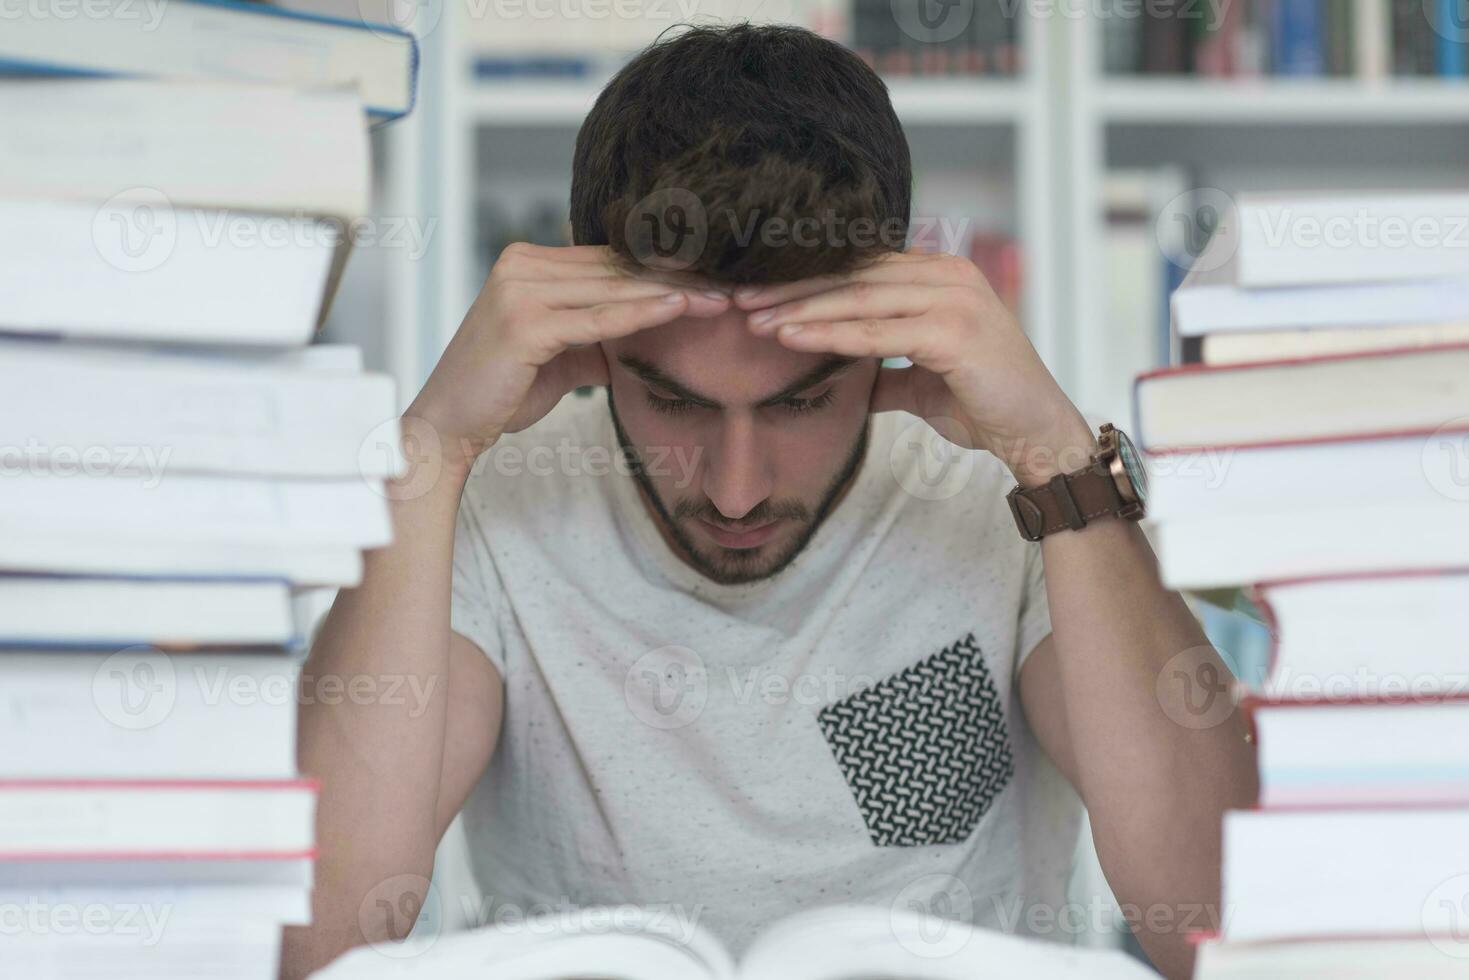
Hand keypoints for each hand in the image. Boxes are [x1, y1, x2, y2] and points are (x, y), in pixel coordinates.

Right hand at [406, 243, 731, 478]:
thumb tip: (647, 332)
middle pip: (616, 268)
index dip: (663, 270)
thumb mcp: (562, 354)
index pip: (610, 261)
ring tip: (720, 300)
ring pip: (613, 288)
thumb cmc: (504, 392)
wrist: (450, 425)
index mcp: (527, 263)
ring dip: (672, 293)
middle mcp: (520, 265)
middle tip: (732, 286)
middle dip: (677, 278)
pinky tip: (679, 310)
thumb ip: (599, 335)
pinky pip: (598, 318)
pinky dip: (641, 314)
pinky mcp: (524, 322)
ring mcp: (520, 290)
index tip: (713, 281)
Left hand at [733, 251, 1096, 487]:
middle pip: (853, 277)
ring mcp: (953, 298)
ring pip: (859, 299)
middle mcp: (947, 274)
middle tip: (738, 300)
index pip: (860, 270)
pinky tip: (792, 338)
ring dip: (801, 309)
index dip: (807, 282)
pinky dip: (831, 334)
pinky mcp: (954, 330)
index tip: (758, 295)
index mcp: (939, 275)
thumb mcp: (922, 381)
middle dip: (792, 289)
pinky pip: (877, 331)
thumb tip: (848, 379)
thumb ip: (885, 370)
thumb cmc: (985, 406)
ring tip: (754, 320)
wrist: (1037, 433)